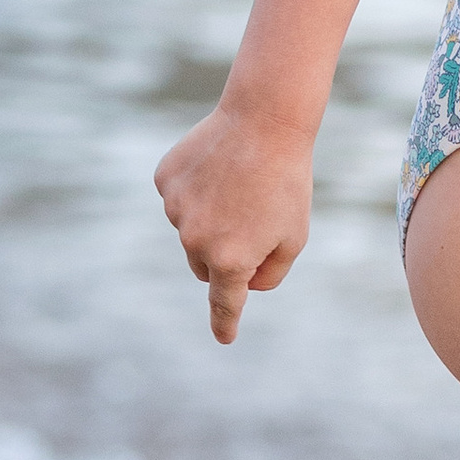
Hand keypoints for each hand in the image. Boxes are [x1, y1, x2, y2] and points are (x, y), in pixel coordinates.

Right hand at [153, 100, 313, 343]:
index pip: (224, 303)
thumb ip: (269, 273)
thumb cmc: (286, 182)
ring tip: (240, 184)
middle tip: (252, 220)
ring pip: (189, 229)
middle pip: (204, 266)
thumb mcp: (294, 237)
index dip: (225, 323)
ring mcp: (175, 209)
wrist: (264, 120)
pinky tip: (219, 167)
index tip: (225, 338)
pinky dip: (196, 190)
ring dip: (210, 218)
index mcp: (230, 260)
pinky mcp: (165, 181)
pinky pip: (179, 198)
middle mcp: (194, 240)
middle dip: (224, 254)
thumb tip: (244, 285)